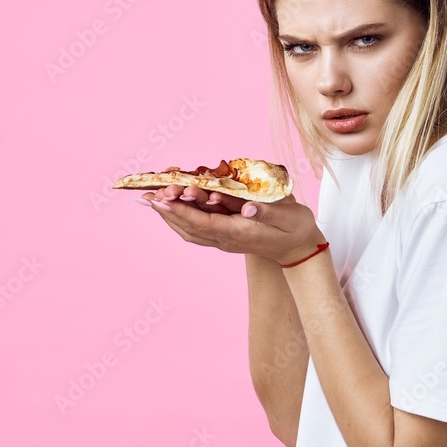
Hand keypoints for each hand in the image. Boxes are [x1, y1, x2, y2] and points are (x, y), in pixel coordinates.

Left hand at [137, 186, 326, 264]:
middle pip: (190, 227)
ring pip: (190, 231)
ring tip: (153, 202)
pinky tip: (172, 209)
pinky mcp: (225, 237)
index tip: (162, 200)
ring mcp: (224, 240)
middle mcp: (227, 239)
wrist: (298, 249)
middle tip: (148, 197)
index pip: (204, 222)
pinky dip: (180, 220)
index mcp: (239, 232)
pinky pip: (196, 230)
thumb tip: (245, 208)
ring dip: (170, 217)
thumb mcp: (288, 216)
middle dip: (168, 212)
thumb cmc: (295, 228)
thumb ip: (266, 212)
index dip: (181, 211)